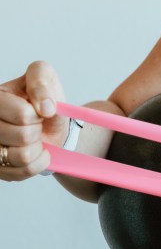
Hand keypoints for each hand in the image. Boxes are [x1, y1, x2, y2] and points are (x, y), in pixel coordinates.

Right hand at [0, 62, 67, 179]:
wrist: (49, 125)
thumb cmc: (42, 99)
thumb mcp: (44, 76)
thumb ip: (41, 82)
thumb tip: (46, 107)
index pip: (22, 114)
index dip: (38, 114)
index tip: (37, 110)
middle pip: (23, 136)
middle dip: (38, 130)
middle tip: (36, 125)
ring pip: (22, 156)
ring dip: (38, 147)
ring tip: (34, 138)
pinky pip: (23, 171)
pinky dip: (39, 163)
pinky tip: (37, 152)